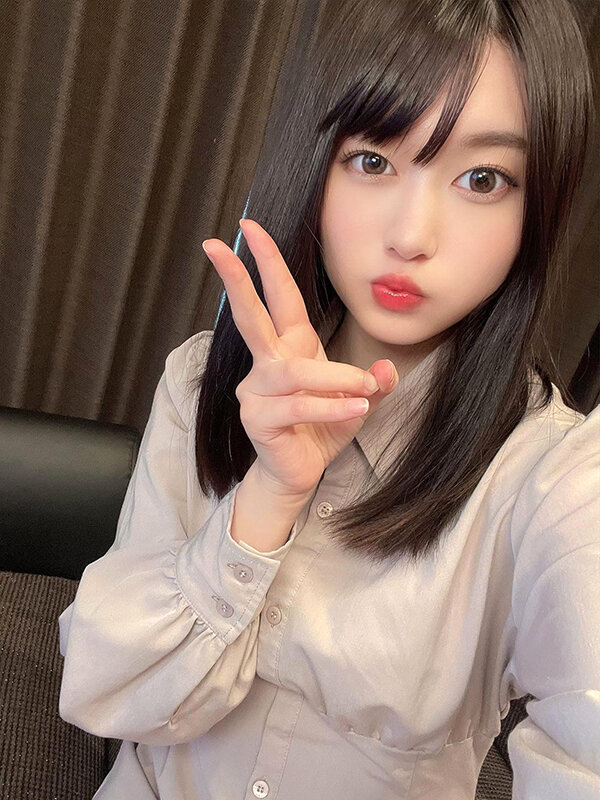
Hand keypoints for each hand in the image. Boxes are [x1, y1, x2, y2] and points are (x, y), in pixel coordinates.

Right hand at [202, 218, 398, 498]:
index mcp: (290, 348)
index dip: (267, 263)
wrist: (300, 472)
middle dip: (236, 278)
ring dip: (333, 377)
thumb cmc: (322, 429)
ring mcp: (258, 391)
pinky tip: (354, 410)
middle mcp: (267, 364)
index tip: (250, 228)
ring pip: (294, 371)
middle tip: (216, 244)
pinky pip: (296, 406)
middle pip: (249, 315)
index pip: (278, 298)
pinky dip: (329, 406)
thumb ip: (374, 383)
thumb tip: (386, 369)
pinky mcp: (259, 419)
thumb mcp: (357, 401)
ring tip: (363, 388)